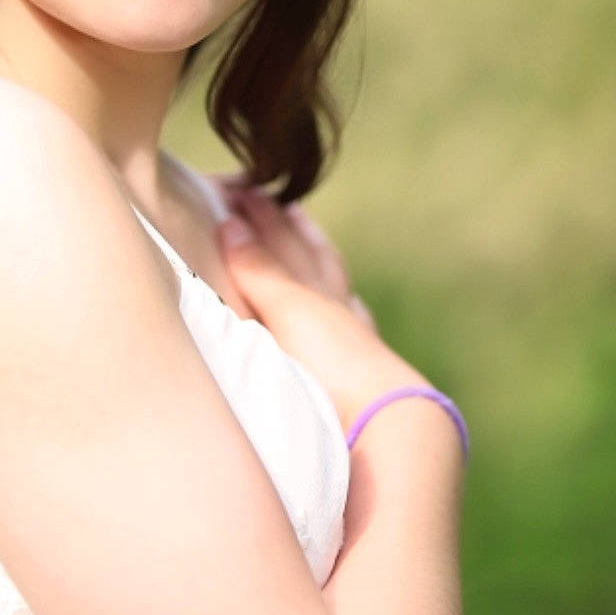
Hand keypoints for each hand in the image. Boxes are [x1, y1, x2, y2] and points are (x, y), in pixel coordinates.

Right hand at [211, 177, 421, 432]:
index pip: (281, 246)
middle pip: (309, 257)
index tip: (236, 190)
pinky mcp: (364, 372)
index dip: (259, 219)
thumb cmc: (334, 367)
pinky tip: (350, 306)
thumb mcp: (290, 312)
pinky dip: (344, 302)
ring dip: (316, 255)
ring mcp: (352, 338)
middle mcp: (335, 309)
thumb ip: (260, 271)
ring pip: (333, 283)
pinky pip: (353, 317)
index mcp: (311, 293)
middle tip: (269, 198)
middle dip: (286, 227)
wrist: (386, 424)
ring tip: (305, 233)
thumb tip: (229, 225)